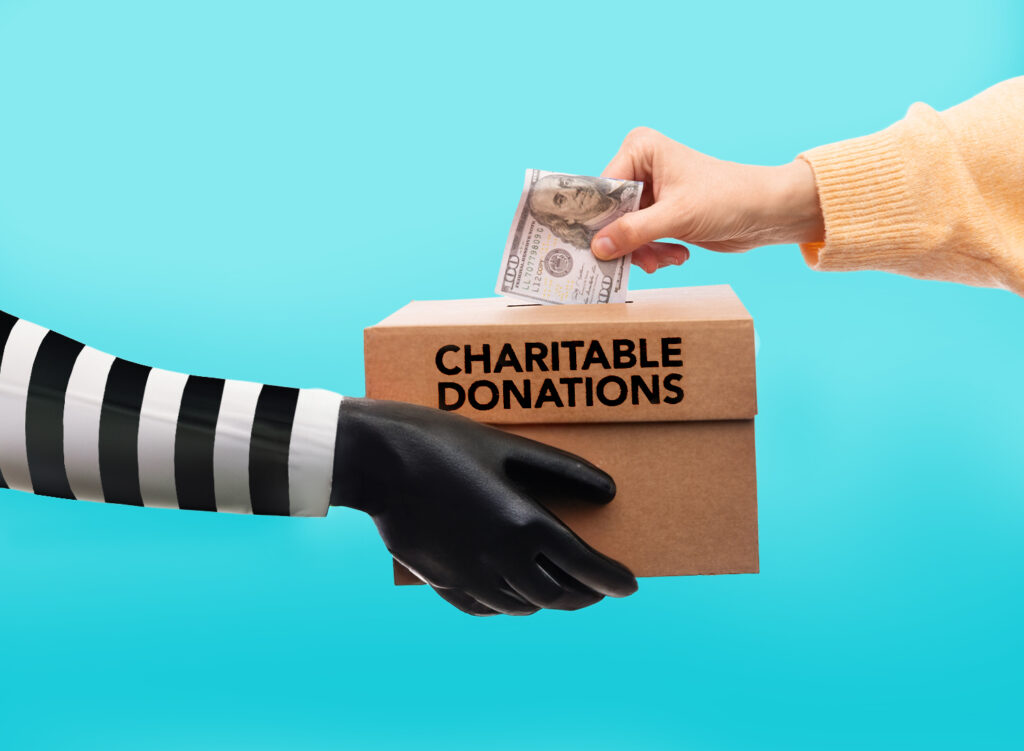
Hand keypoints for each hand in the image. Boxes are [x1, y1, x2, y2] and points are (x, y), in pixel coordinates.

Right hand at [330, 398, 637, 615]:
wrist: (379, 461)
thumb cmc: (446, 443)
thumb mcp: (510, 448)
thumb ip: (564, 472)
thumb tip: (609, 492)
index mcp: (526, 525)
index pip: (586, 568)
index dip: (614, 580)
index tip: (631, 585)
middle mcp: (503, 560)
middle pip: (560, 596)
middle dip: (586, 594)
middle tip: (598, 585)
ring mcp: (472, 577)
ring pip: (525, 606)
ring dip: (549, 598)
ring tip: (558, 582)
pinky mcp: (445, 584)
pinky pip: (488, 608)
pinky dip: (510, 603)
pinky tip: (514, 588)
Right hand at [592, 127, 824, 272]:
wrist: (764, 213)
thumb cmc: (727, 198)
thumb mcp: (675, 217)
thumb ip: (632, 232)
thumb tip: (596, 248)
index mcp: (640, 150)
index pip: (602, 188)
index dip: (597, 220)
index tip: (591, 248)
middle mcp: (641, 167)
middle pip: (610, 212)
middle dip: (625, 241)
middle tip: (639, 261)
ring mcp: (649, 192)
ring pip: (623, 231)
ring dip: (643, 251)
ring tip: (663, 259)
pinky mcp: (659, 214)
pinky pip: (639, 239)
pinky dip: (654, 252)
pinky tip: (677, 254)